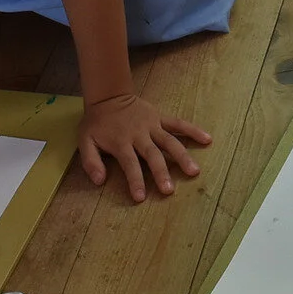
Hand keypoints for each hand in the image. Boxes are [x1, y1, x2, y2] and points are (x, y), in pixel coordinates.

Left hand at [78, 93, 211, 201]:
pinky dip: (193, 131)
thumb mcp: (85, 141)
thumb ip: (91, 161)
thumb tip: (99, 181)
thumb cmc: (97, 123)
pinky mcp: (161, 118)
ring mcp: (153, 125)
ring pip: (170, 142)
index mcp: (121, 142)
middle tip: (169, 190)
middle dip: (161, 173)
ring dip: (182, 156)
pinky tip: (207, 140)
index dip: (135, 181)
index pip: (130, 165)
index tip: (141, 197)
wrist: (108, 96)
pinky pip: (179, 124)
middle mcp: (139, 135)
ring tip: (194, 171)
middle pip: (153, 155)